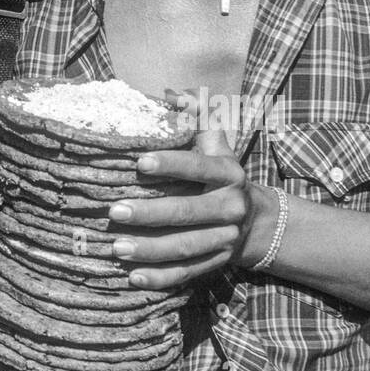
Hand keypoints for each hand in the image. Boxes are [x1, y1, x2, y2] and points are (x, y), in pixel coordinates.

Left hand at [107, 128, 271, 288]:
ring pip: (187, 247)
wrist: (256, 220)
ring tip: (116, 247)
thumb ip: (197, 116)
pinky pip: (188, 273)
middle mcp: (231, 207)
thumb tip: (172, 92)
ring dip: (151, 250)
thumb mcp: (216, 143)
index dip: (171, 164)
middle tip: (113, 211)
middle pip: (190, 212)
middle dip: (151, 213)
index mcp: (229, 173)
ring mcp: (225, 238)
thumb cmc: (221, 173)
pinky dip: (161, 278)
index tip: (139, 162)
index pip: (200, 167)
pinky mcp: (217, 263)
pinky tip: (133, 277)